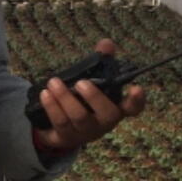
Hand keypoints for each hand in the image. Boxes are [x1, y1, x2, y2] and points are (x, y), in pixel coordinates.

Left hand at [35, 38, 146, 153]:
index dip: (137, 100)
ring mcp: (86, 132)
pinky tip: (45, 94)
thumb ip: (101, 61)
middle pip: (107, 114)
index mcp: (116, 108)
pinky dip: (52, 107)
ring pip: (79, 117)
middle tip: (80, 82)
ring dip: (65, 98)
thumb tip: (106, 43)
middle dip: (94, 97)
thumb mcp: (93, 81)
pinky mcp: (67, 137)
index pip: (133, 108)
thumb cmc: (83, 100)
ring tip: (53, 82)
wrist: (62, 128)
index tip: (136, 87)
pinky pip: (60, 123)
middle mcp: (104, 123)